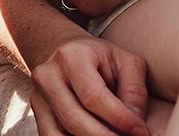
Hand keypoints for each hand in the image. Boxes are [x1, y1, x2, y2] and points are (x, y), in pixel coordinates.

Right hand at [28, 36, 150, 135]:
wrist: (66, 51)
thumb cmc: (101, 58)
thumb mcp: (126, 61)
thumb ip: (134, 90)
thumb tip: (135, 122)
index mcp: (72, 56)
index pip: (93, 96)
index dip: (119, 119)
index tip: (141, 131)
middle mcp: (48, 75)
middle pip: (74, 119)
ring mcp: (38, 95)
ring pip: (59, 133)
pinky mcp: (37, 111)